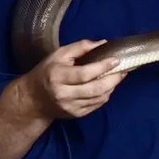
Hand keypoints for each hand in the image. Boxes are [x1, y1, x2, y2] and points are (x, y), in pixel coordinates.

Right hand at [0, 39, 122, 158]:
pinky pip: (97, 105)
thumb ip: (80, 47)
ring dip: (112, 87)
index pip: (84, 74)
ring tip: (118, 76)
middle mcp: (64, 94)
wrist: (34, 99)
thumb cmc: (47, 72)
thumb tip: (103, 43)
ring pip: (99, 98)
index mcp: (57, 76)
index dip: (102, 67)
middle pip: (95, 89)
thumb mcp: (58, 55)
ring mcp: (70, 107)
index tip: (116, 60)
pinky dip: (105, 95)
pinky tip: (107, 86)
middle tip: (123, 70)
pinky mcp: (76, 114)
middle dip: (113, 79)